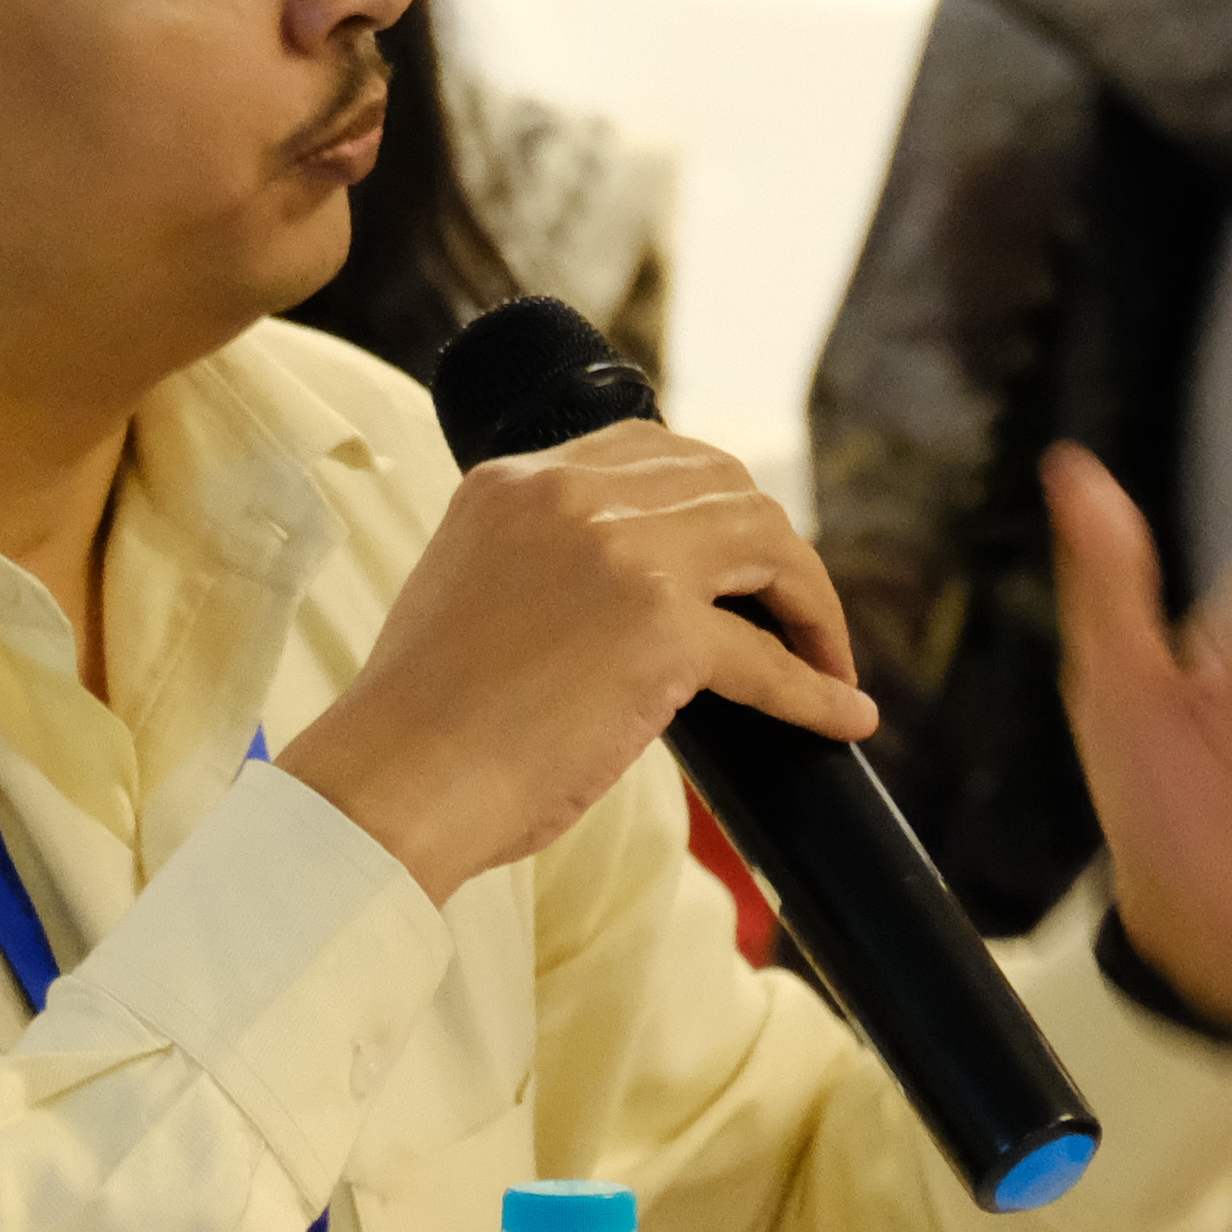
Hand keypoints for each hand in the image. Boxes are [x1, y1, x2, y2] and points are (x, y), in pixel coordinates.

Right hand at [286, 424, 876, 902]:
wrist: (389, 782)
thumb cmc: (419, 720)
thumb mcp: (468, 588)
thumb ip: (539, 560)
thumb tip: (629, 597)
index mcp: (515, 479)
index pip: (650, 448)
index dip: (712, 498)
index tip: (738, 554)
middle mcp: (571, 495)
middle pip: (723, 484)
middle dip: (772, 547)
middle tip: (791, 613)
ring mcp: (623, 554)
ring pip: (766, 543)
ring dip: (809, 601)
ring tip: (824, 657)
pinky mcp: (662, 632)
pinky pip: (768, 658)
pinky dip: (815, 689)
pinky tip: (842, 714)